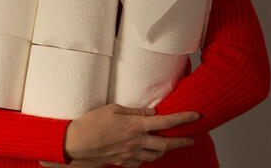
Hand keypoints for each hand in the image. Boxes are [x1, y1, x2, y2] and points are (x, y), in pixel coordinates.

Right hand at [40, 103, 199, 167]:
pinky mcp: (122, 162)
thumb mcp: (113, 109)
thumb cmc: (91, 123)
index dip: (183, 119)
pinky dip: (147, 158)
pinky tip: (145, 154)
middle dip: (181, 141)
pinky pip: (140, 163)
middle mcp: (136, 141)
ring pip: (155, 155)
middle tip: (190, 139)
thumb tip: (151, 112)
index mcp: (135, 125)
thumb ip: (135, 111)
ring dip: (165, 150)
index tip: (195, 116)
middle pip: (166, 143)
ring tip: (169, 145)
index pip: (165, 122)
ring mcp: (130, 154)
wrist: (75, 143)